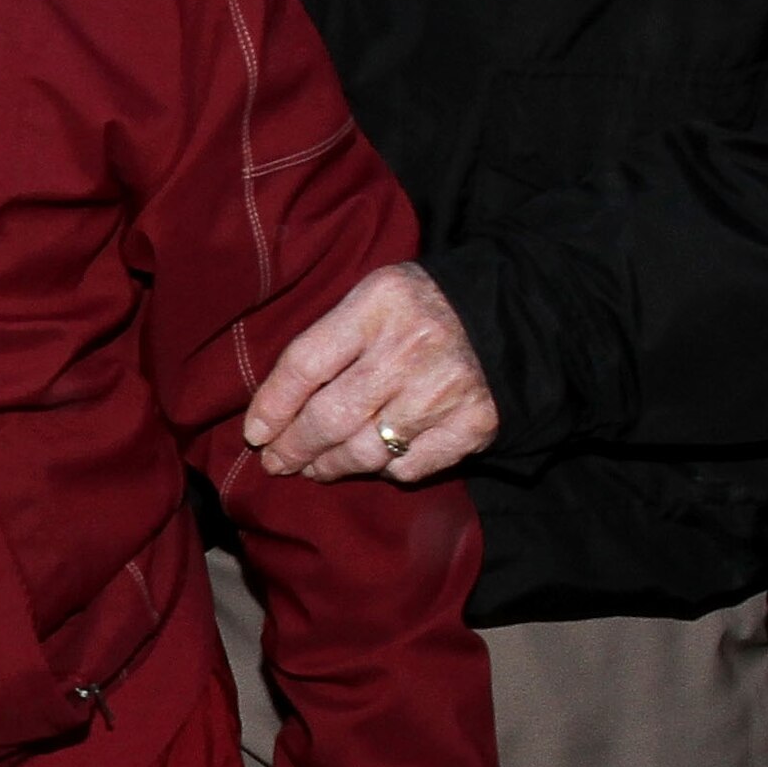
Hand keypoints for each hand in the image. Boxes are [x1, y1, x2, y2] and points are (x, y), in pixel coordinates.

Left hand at [241, 262, 495, 481]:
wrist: (511, 314)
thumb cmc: (422, 309)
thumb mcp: (374, 297)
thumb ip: (331, 338)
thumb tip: (276, 405)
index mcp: (379, 306)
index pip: (306, 364)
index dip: (273, 406)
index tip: (255, 433)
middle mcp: (411, 349)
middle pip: (331, 416)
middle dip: (294, 448)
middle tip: (277, 462)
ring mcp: (444, 391)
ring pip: (366, 450)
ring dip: (330, 466)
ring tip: (314, 467)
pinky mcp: (473, 425)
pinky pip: (409, 466)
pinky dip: (385, 469)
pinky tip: (373, 461)